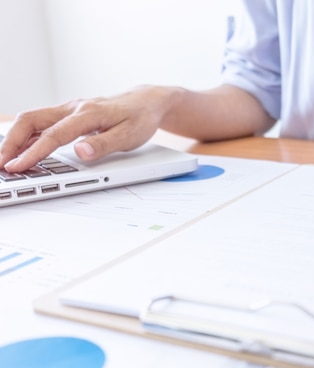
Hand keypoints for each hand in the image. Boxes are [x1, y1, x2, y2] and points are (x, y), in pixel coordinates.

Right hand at [0, 86, 171, 171]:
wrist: (146, 102)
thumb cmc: (139, 118)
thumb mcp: (129, 135)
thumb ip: (104, 144)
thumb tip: (80, 152)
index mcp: (88, 114)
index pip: (54, 135)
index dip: (33, 153)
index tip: (17, 167)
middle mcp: (74, 108)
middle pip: (31, 120)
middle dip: (11, 143)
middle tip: (1, 164)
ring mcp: (69, 110)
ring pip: (32, 120)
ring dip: (15, 139)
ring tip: (5, 160)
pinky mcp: (68, 114)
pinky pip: (40, 123)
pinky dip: (26, 136)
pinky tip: (20, 149)